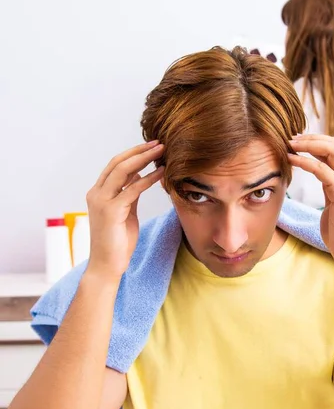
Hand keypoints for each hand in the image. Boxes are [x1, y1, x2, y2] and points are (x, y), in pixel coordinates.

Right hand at [85, 140, 163, 281]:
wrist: (107, 265)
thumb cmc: (118, 242)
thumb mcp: (126, 212)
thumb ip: (129, 194)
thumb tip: (138, 175)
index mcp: (98, 192)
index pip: (115, 165)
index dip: (133, 153)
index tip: (151, 147)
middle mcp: (96, 193)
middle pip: (118, 162)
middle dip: (140, 151)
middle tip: (159, 143)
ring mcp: (101, 201)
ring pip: (123, 171)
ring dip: (144, 159)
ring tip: (162, 152)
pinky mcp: (111, 211)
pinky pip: (132, 189)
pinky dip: (148, 179)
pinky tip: (161, 173)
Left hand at [288, 135, 333, 268]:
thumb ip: (331, 184)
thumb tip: (319, 169)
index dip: (319, 141)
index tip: (300, 141)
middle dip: (313, 138)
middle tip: (292, 138)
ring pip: (332, 150)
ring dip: (308, 145)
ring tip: (289, 144)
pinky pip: (322, 169)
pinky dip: (304, 161)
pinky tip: (291, 159)